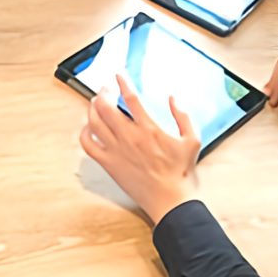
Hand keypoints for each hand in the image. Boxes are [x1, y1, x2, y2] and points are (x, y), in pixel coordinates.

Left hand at [79, 75, 200, 224]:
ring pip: (94, 122)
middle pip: (105, 106)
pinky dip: (85, 132)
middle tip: (107, 88)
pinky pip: (88, 145)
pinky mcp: (109, 165)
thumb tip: (173, 98)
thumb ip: (183, 115)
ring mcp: (116, 151)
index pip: (130, 98)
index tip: (119, 75)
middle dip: (103, 92)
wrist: (171, 201)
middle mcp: (129, 138)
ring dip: (93, 108)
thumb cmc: (181, 173)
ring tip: (97, 102)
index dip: (123, 82)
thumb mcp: (192, 139)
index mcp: (149, 129)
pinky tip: (88, 127)